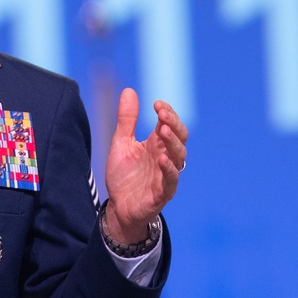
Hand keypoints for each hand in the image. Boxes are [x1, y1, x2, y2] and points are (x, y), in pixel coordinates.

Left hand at [103, 88, 187, 243]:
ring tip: (164, 131)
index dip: (167, 113)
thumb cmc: (124, 176)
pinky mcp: (162, 193)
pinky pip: (171, 180)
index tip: (157, 103)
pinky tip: (163, 159)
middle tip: (162, 113)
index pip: (169, 124)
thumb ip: (127, 120)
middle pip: (179, 137)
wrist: (118, 207)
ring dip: (173, 143)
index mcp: (157, 144)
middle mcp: (165, 157)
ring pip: (179, 157)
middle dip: (174, 124)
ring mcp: (166, 175)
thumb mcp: (121, 143)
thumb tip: (129, 90)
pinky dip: (169, 169)